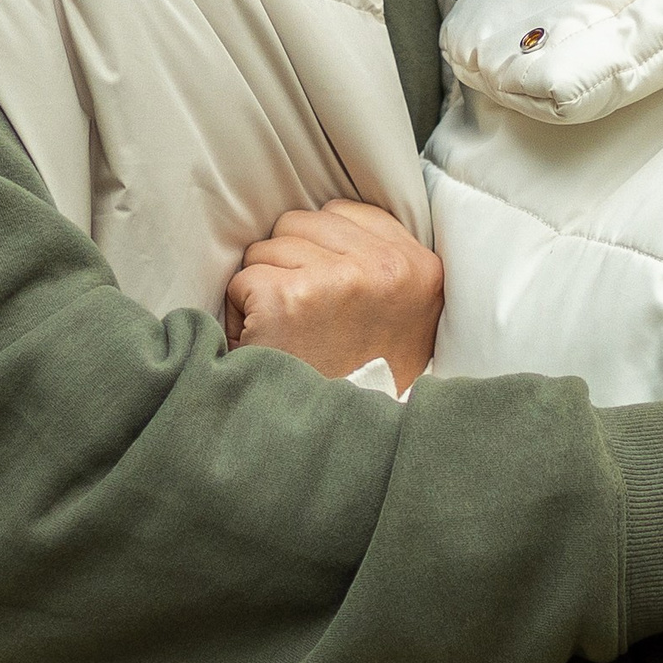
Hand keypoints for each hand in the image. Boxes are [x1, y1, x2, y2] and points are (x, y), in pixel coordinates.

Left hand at [226, 201, 445, 392]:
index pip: (342, 213)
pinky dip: (241, 313)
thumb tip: (330, 216)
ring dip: (265, 287)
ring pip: (267, 248)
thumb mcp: (402, 315)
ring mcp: (336, 281)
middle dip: (289, 264)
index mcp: (420, 268)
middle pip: (299, 223)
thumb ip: (381, 259)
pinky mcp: (287, 299)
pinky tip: (267, 343)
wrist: (339, 449)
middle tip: (307, 321)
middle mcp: (384, 268)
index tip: (325, 292)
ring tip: (290, 334)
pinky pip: (243, 280)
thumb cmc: (361, 380)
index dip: (318, 249)